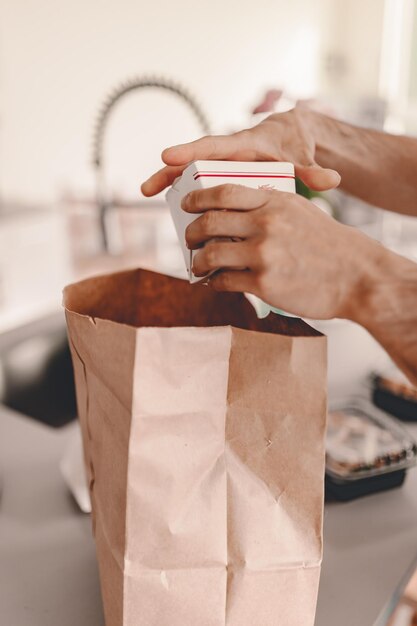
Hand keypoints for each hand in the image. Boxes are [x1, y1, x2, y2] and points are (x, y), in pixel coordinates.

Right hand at [141, 108, 340, 196]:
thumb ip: (313, 170)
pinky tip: (168, 207)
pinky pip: (197, 182)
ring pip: (190, 171)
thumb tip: (332, 180)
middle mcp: (228, 152)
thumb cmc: (296, 146)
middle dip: (169, 171)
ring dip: (167, 181)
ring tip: (145, 193)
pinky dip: (183, 191)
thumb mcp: (304, 158)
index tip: (167, 156)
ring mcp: (221, 163)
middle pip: (193, 160)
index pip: (215, 147)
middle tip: (147, 187)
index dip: (191, 152)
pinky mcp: (220, 174)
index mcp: (245, 145)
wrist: (293, 137)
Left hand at [182, 184, 381, 319]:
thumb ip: (269, 207)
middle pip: (210, 222)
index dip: (197, 198)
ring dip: (198, 262)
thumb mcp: (300, 211)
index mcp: (275, 201)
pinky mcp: (264, 283)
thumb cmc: (328, 245)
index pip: (224, 193)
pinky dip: (214, 283)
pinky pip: (225, 281)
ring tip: (198, 266)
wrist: (357, 276)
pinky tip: (215, 283)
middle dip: (191, 232)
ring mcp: (264, 254)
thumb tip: (233, 213)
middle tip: (189, 240)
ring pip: (211, 254)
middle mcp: (266, 224)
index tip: (187, 205)